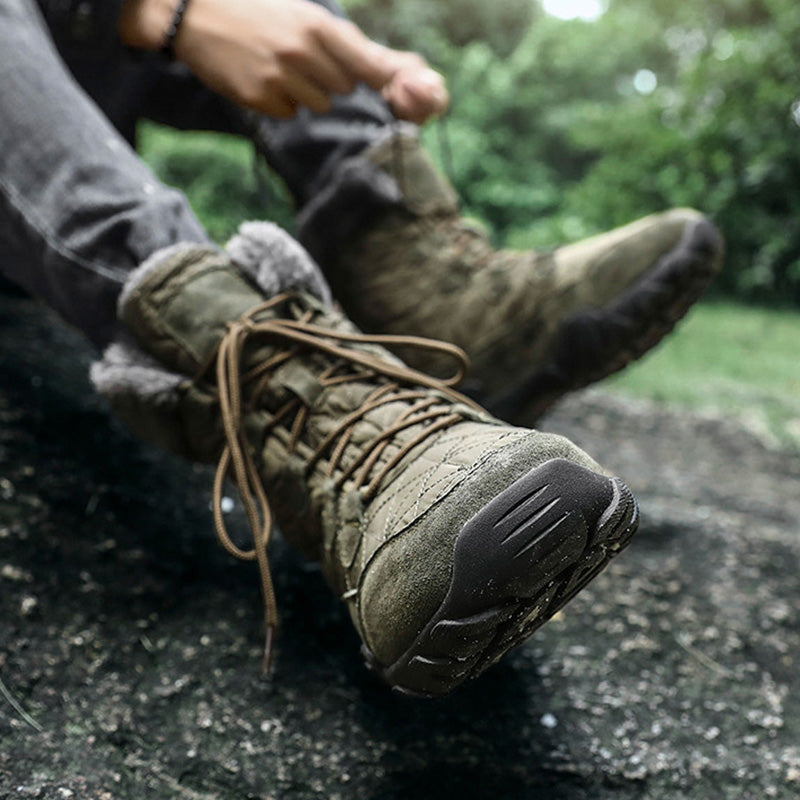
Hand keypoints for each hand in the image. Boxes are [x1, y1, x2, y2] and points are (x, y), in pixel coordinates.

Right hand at [119, 0, 447, 122]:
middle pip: (343, 89)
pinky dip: (281, 102)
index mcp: (318, 28)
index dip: (386, 82)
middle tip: (304, 59)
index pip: (368, 66)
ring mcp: (281, 79)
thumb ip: (344, 45)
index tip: (405, 93)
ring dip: (306, 92)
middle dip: (332, 79)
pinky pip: (289, 113)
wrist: (195, 14)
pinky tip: (261, 77)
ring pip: (318, 105)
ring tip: (279, 66)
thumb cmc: (258, 11)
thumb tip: (390, 74)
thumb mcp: (302, 14)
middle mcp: (303, 54)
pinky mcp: (261, 100)